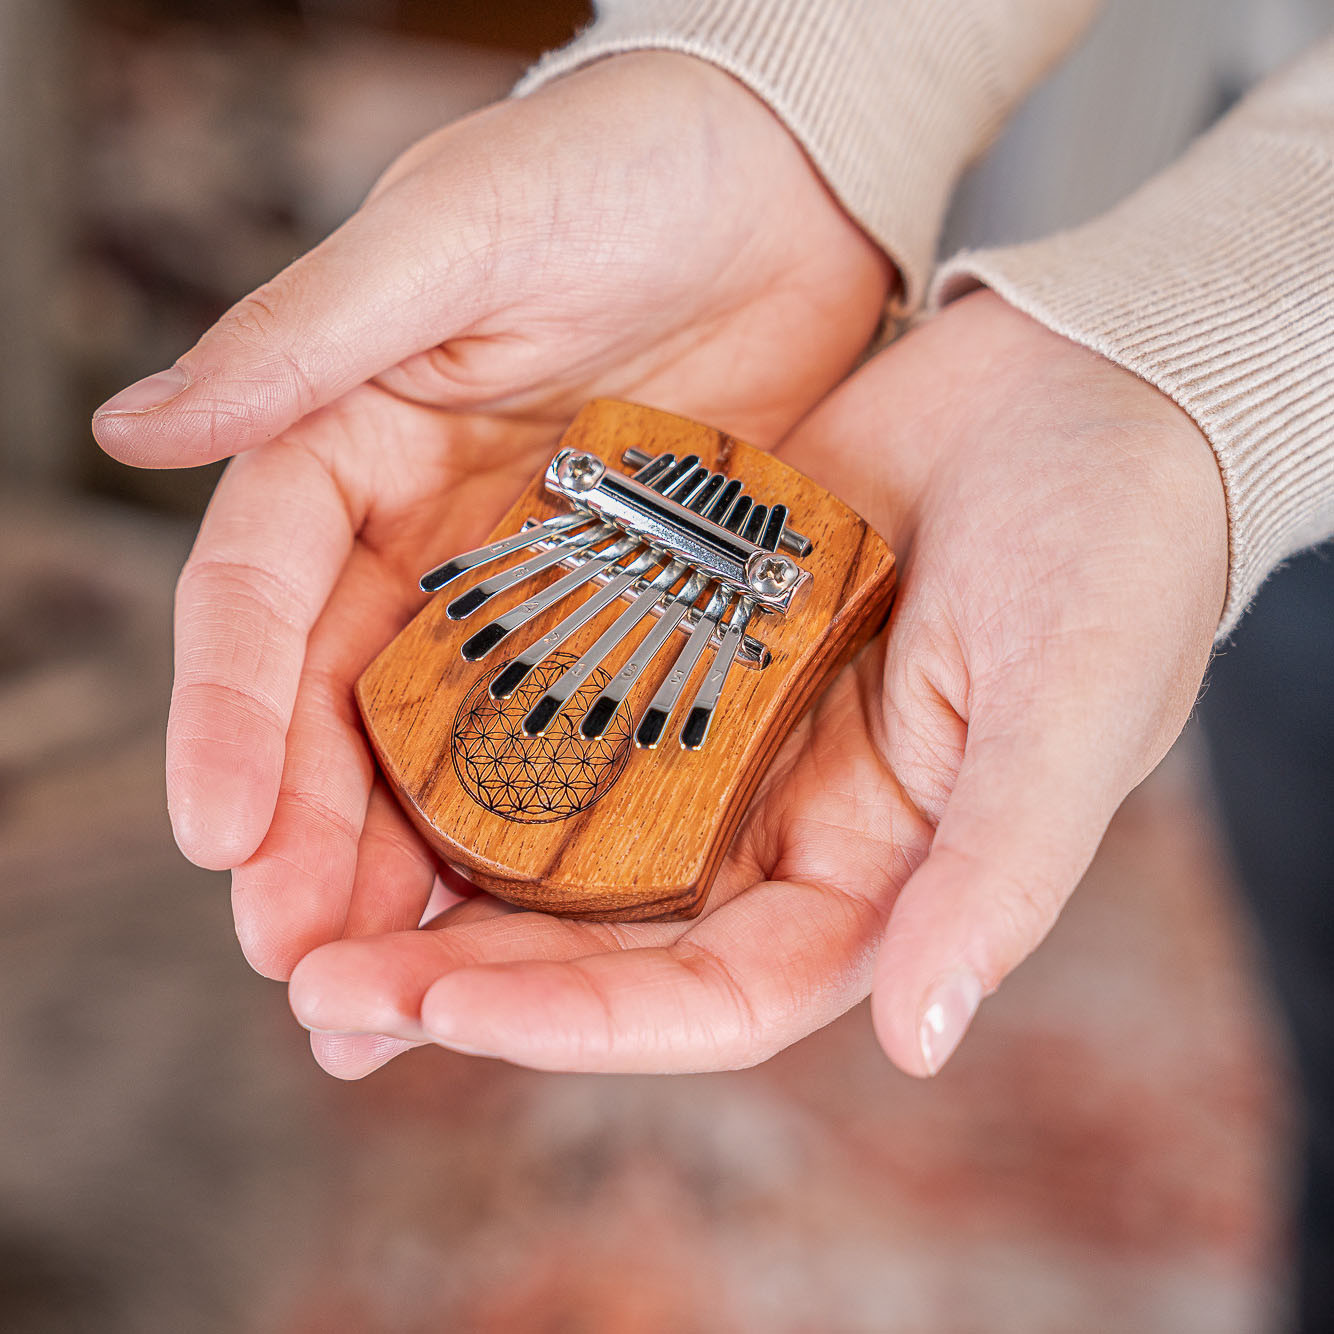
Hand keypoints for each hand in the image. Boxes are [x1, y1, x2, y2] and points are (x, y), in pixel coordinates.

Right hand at [91, 53, 891, 978]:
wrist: (779, 179)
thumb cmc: (613, 167)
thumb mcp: (458, 235)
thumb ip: (310, 338)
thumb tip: (130, 427)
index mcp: (347, 447)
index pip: (258, 601)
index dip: (230, 720)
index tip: (220, 836)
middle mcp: (419, 537)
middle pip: (341, 713)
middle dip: (310, 839)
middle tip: (301, 967)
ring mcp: (523, 591)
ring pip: (443, 756)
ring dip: (406, 874)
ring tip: (382, 999)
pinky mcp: (627, 618)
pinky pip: (572, 741)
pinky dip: (538, 836)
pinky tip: (524, 929)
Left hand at [287, 292, 1226, 1078]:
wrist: (1079, 388)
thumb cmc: (1116, 553)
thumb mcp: (1070, 712)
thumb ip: (998, 874)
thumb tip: (920, 1036)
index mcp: (874, 877)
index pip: (717, 997)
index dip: (583, 1018)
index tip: (444, 1010)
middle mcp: (781, 825)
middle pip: (610, 940)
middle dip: (469, 975)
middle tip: (321, 991)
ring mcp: (721, 733)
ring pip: (560, 837)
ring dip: (437, 874)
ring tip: (303, 904)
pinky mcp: (678, 639)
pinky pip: (558, 702)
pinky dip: (474, 737)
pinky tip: (366, 749)